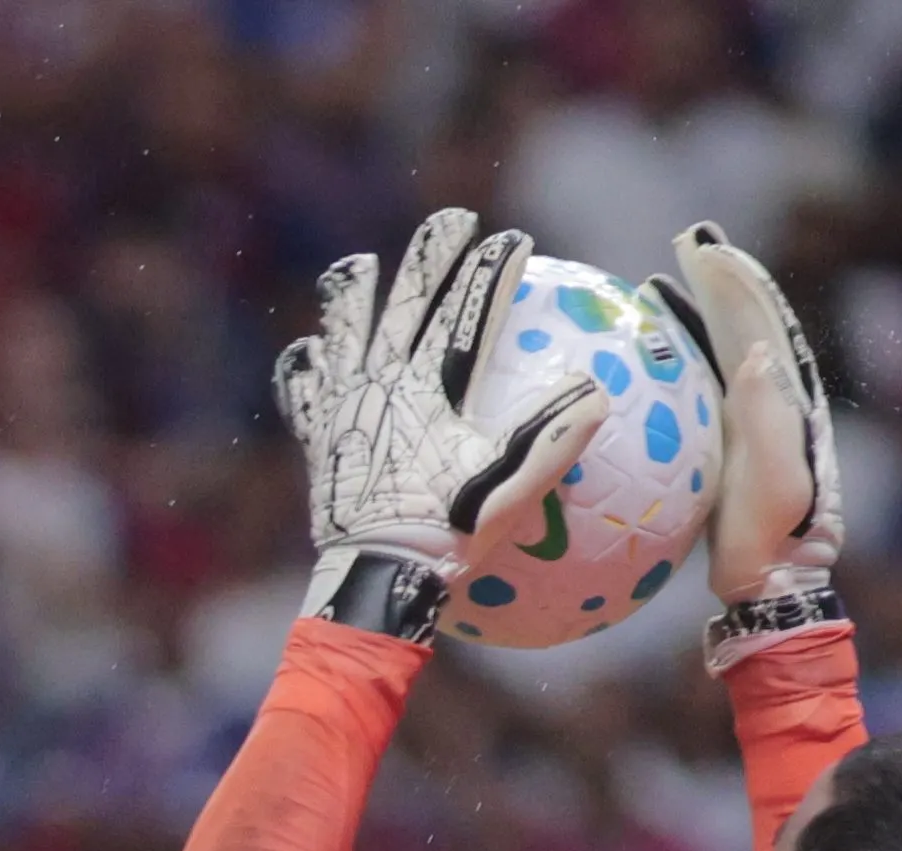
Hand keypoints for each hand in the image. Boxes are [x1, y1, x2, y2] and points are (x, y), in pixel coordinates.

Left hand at [272, 208, 606, 627]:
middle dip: (432, 256)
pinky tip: (303, 357)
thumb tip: (598, 392)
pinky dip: (304, 372)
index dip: (493, 271)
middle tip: (453, 220)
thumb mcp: (508, 492)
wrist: (372, 579)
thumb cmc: (446, 537)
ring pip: (345, 334)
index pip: (469, 311)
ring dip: (353, 299)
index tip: (516, 240)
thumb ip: (552, 439)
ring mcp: (342, 407)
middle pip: (407, 303)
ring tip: (355, 268)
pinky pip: (303, 394)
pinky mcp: (317, 439)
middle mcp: (380, 384)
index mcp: (430, 386)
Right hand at [649, 220, 840, 611]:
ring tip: (659, 284)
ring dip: (693, 313)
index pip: (757, 322)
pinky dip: (672, 360)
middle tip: (689, 242)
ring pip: (715, 350)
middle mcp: (766, 397)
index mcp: (784, 396)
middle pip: (738, 323)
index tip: (705, 247)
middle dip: (715, 279)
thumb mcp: (777, 477)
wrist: (771, 578)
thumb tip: (756, 351)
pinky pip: (693, 388)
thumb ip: (766, 416)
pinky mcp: (718, 442)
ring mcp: (741, 418)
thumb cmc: (776, 533)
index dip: (733, 281)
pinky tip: (640, 356)